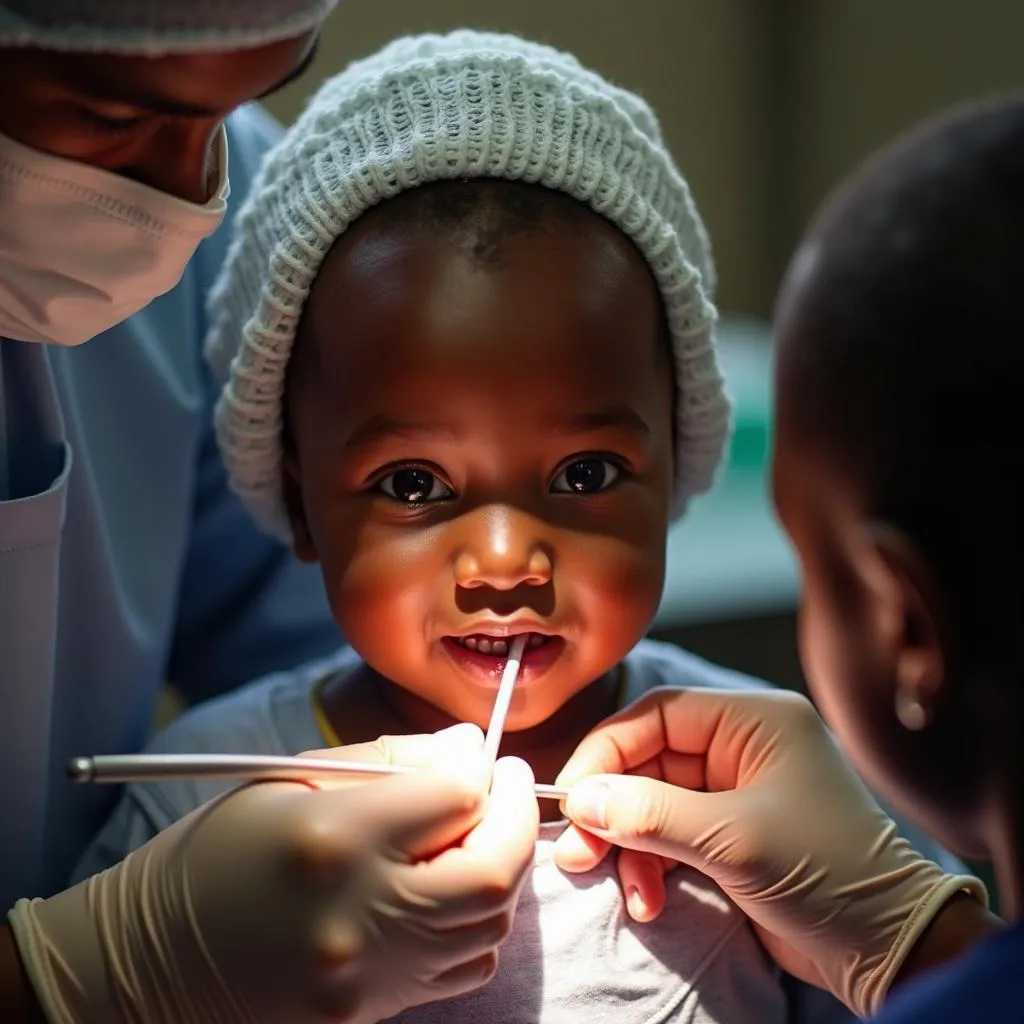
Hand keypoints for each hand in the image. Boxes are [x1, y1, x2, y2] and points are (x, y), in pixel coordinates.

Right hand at [10, 724, 539, 1023]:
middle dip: (517, 817)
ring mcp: (371, 973)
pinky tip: (456, 887)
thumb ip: (389, 760)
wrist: (155, 962)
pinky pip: (466, 966)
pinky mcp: (374, 1009)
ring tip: (483, 830)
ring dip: (505, 866)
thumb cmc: (218, 853)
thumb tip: (466, 750)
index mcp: (334, 838)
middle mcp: (360, 910)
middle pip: (493, 868)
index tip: (482, 755)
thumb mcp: (291, 780)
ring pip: (492, 922)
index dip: (482, 768)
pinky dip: (482, 921)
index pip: (455, 797)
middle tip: (508, 784)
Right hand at [552, 687, 986, 1017]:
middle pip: (647, 760)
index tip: (570, 797)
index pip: (656, 715)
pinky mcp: (728, 834)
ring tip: (619, 886)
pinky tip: (649, 901)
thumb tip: (579, 800)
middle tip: (577, 851)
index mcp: (753, 721)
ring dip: (628, 845)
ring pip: (651, 802)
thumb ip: (650, 814)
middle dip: (611, 808)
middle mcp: (740, 746)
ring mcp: (733, 792)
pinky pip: (668, 836)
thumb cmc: (826, 873)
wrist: (889, 949)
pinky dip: (651, 866)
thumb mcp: (732, 839)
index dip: (606, 751)